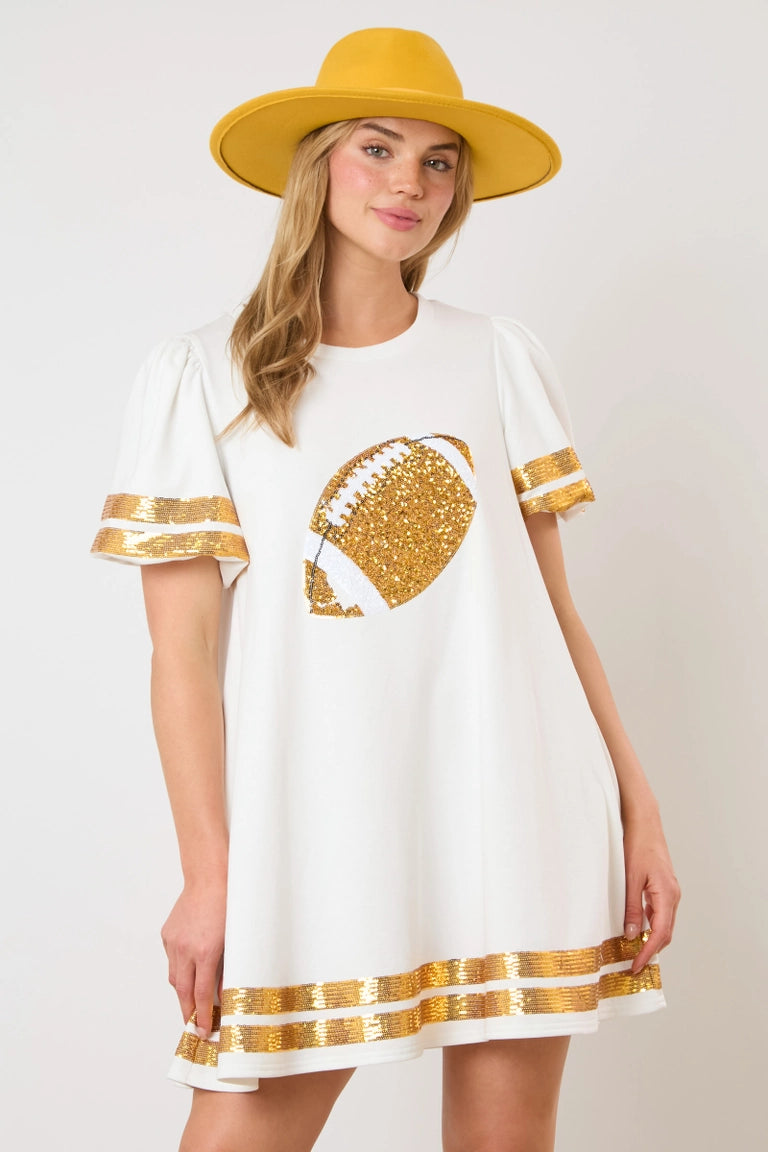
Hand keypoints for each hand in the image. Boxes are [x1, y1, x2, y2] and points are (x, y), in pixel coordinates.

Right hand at [161, 877, 226, 1037]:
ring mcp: (173, 941)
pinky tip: (189, 969)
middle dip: (188, 1012)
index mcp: (205, 952)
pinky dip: (180, 968)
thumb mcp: (235, 940)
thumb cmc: (230, 905)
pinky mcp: (167, 934)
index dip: (203, 1017)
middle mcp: (185, 949)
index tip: (205, 1032)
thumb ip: (228, 969)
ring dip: (183, 991)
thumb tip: (224, 994)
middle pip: (182, 991)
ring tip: (192, 1002)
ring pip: (174, 976)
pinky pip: (172, 958)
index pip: (200, 995)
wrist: (210, 877)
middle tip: (194, 1028)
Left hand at [622, 810, 680, 973]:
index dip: (648, 953)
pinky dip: (651, 926)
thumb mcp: (630, 878)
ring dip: (651, 940)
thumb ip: (631, 908)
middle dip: (650, 951)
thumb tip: (631, 935)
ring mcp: (669, 891)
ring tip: (633, 952)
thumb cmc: (637, 845)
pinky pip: (660, 913)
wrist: (644, 822)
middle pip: (665, 933)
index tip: (636, 967)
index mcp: (667, 895)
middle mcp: (672, 895)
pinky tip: (637, 930)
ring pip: (663, 924)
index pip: (660, 934)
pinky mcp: (663, 887)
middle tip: (633, 965)